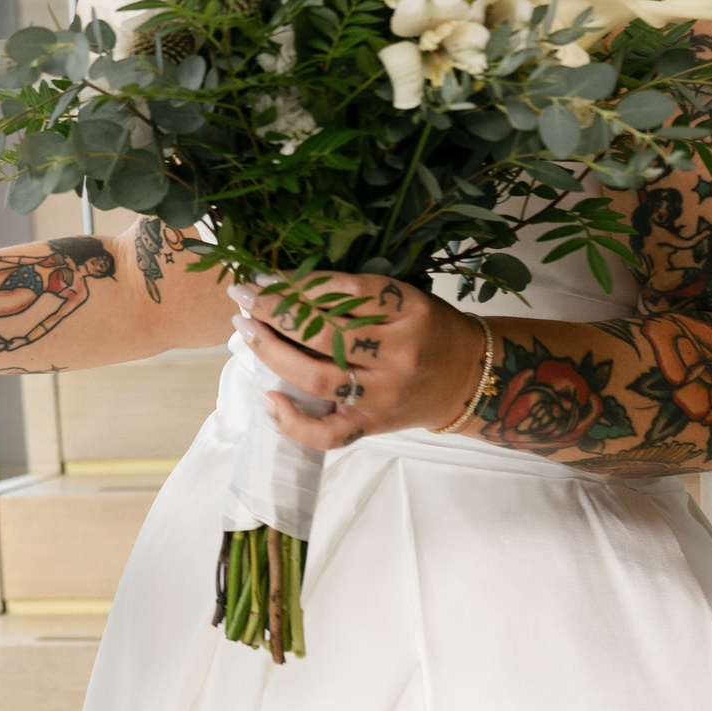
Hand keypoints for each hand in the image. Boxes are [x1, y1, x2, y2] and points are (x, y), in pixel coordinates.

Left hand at [230, 274, 485, 450]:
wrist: (468, 378)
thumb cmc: (428, 329)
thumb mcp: (404, 298)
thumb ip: (354, 295)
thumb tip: (285, 286)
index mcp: (408, 311)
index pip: (342, 293)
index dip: (297, 284)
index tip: (264, 277)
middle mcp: (398, 353)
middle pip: (323, 334)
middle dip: (274, 312)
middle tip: (243, 296)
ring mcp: (383, 394)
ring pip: (316, 377)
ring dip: (271, 352)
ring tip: (246, 329)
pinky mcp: (373, 424)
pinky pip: (327, 433)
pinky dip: (290, 420)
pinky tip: (265, 396)